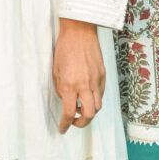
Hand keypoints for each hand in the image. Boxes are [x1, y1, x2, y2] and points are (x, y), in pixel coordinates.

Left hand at [53, 18, 105, 132]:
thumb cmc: (64, 47)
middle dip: (81, 124)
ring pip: (97, 107)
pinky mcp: (103, 75)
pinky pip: (101, 94)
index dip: (65, 124)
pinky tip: (87, 94)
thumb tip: (65, 99)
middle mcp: (84, 85)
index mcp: (69, 84)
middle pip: (88, 115)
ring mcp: (96, 80)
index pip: (68, 112)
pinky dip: (95, 99)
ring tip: (80, 107)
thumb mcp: (55, 68)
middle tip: (74, 122)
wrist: (80, 31)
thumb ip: (60, 87)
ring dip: (89, 112)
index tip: (63, 129)